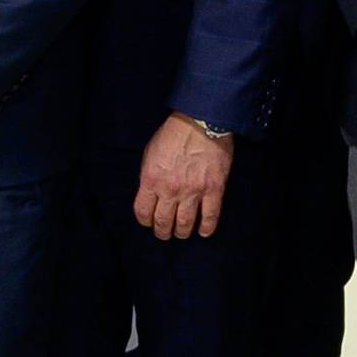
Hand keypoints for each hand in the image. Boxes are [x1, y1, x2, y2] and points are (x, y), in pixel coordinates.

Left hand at [134, 114, 233, 240]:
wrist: (200, 122)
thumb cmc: (173, 134)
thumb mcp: (150, 153)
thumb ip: (149, 176)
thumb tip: (150, 192)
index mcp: (151, 180)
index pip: (143, 211)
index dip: (144, 221)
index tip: (148, 222)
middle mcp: (170, 190)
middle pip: (162, 222)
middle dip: (162, 231)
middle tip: (165, 233)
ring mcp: (193, 192)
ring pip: (185, 223)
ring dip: (181, 232)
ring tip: (181, 233)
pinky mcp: (214, 190)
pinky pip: (210, 216)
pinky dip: (206, 228)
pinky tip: (203, 232)